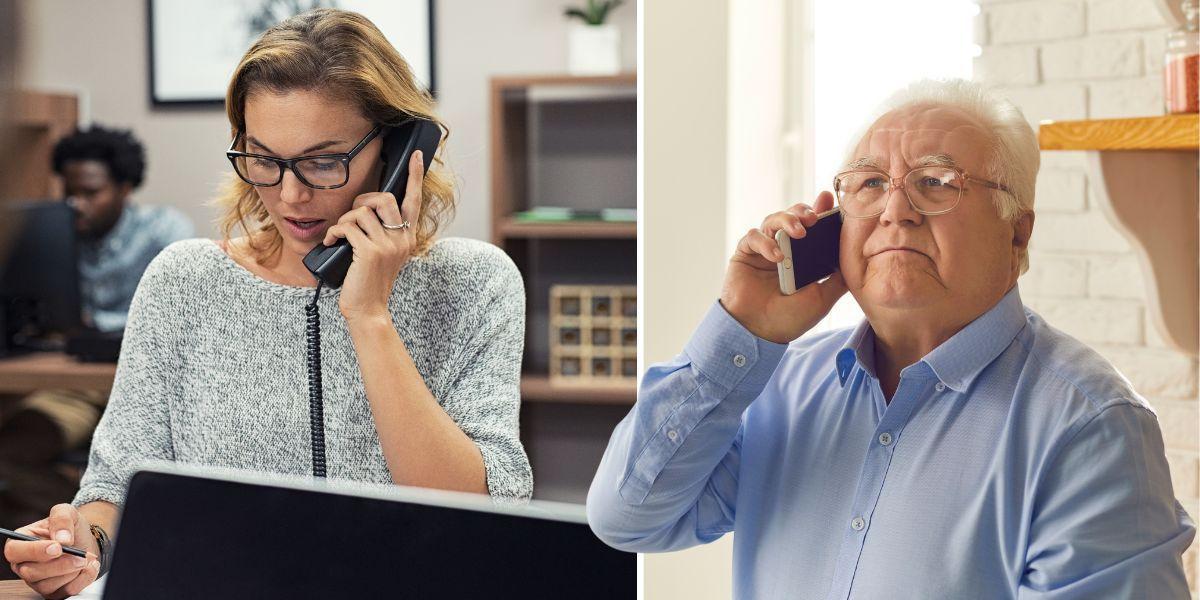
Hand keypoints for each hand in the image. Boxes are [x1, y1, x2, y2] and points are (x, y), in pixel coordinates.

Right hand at [3, 503, 100, 598]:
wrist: (86, 540)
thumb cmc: (70, 528)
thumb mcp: (66, 512)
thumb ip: (61, 519)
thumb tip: (62, 539)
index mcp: (20, 543)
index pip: (14, 551)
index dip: (34, 551)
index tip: (57, 547)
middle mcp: (24, 564)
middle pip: (30, 572)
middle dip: (59, 564)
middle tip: (79, 555)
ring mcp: (37, 580)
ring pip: (48, 585)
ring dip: (72, 571)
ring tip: (86, 558)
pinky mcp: (54, 591)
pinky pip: (65, 591)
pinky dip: (83, 579)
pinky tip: (90, 566)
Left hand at [323, 150, 424, 324]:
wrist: (368, 310)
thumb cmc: (370, 283)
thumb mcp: (385, 256)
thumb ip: (383, 234)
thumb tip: (366, 211)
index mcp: (408, 238)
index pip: (415, 201)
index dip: (414, 176)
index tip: (415, 156)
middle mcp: (402, 239)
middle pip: (384, 198)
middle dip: (362, 200)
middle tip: (352, 216)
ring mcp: (387, 245)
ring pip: (361, 212)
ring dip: (344, 220)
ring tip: (339, 236)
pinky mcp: (369, 252)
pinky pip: (347, 226)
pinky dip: (333, 232)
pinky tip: (330, 243)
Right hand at [720, 191, 848, 343]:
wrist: (758, 333)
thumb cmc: (789, 319)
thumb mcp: (822, 298)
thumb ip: (838, 278)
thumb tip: (857, 258)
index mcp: (802, 257)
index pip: (812, 228)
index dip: (820, 211)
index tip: (829, 200)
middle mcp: (783, 249)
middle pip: (792, 217)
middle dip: (803, 211)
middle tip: (813, 218)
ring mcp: (763, 250)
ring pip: (773, 220)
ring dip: (786, 221)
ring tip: (798, 232)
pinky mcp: (745, 253)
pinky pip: (753, 236)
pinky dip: (765, 242)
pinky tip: (776, 256)